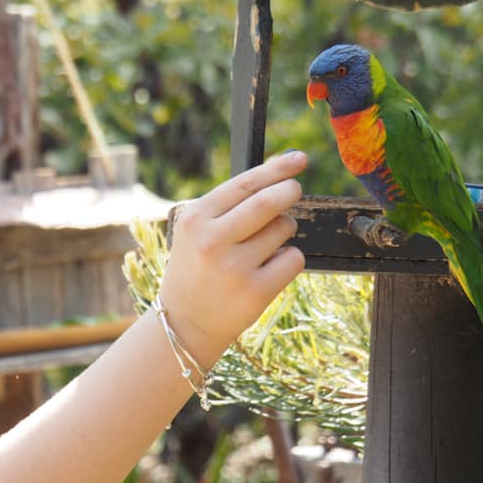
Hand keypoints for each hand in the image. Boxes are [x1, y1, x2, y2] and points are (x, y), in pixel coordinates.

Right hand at [159, 151, 307, 366]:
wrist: (184, 323)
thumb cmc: (196, 268)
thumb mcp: (196, 233)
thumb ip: (228, 207)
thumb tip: (279, 175)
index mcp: (195, 220)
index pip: (244, 184)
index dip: (276, 168)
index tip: (299, 159)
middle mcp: (212, 241)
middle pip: (269, 202)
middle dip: (289, 190)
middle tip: (294, 190)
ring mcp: (234, 268)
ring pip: (283, 229)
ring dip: (283, 230)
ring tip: (263, 246)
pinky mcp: (255, 292)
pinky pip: (293, 259)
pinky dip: (288, 258)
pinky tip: (268, 269)